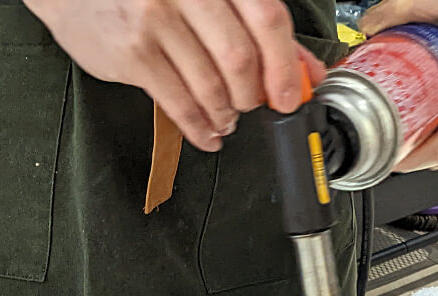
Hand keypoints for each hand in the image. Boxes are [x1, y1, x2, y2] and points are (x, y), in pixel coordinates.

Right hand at [23, 0, 326, 151]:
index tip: (289, 95)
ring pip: (211, 85)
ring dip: (226, 114)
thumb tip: (304, 68)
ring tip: (227, 120)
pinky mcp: (133, 53)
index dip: (285, 66)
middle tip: (251, 105)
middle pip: (241, 58)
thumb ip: (255, 23)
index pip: (267, 20)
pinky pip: (179, 103)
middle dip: (252, 95)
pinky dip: (200, 127)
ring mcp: (156, 20)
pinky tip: (207, 133)